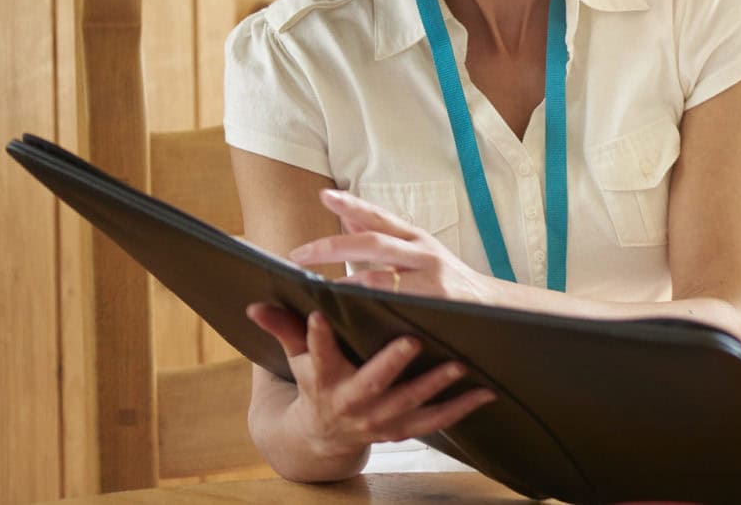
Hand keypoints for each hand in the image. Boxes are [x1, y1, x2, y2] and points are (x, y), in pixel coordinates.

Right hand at [246, 303, 494, 457]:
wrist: (323, 435)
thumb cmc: (316, 381)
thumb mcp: (297, 359)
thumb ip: (285, 330)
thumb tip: (255, 305)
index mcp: (324, 380)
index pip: (317, 356)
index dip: (316, 338)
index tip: (319, 315)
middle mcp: (352, 403)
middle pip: (371, 384)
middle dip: (390, 364)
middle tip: (412, 341)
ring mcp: (379, 420)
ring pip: (409, 404)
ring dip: (434, 386)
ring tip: (460, 365)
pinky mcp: (403, 429)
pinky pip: (435, 421)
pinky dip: (461, 408)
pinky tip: (485, 392)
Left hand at [289, 188, 513, 303]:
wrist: (491, 307)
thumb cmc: (448, 280)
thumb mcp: (419, 253)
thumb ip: (384, 238)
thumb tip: (348, 219)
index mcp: (417, 238)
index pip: (380, 217)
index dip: (352, 206)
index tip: (325, 196)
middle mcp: (423, 253)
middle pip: (373, 243)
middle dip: (332, 247)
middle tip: (299, 255)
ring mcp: (430, 279)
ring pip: (379, 279)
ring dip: (344, 285)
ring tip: (315, 289)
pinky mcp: (435, 304)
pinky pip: (394, 305)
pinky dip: (368, 307)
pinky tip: (349, 311)